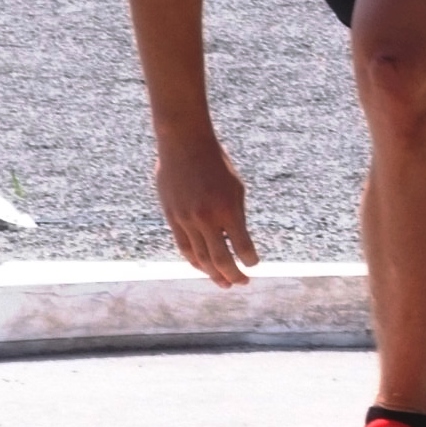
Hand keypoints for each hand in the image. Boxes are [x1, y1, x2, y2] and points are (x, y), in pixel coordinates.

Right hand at [155, 135, 258, 287]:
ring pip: (200, 258)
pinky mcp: (172, 217)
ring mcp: (186, 219)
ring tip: (224, 282)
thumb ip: (236, 216)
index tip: (254, 264)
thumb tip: (238, 243)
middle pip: (220, 260)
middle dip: (233, 275)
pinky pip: (184, 247)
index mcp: (227, 209)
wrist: (184, 144)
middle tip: (242, 282)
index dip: (250, 260)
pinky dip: (194, 261)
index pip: (242, 247)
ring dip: (213, 274)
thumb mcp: (236, 187)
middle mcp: (206, 218)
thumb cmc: (216, 162)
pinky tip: (204, 268)